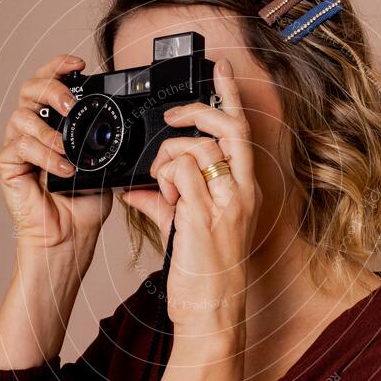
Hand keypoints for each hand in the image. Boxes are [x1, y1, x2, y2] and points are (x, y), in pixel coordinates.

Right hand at [0, 55, 112, 262]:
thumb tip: (126, 119)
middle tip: (70, 103)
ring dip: (48, 129)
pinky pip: (20, 147)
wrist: (71, 235)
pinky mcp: (7, 165)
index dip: (59, 67)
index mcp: (54, 122)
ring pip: (21, 116)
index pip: (50, 83)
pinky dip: (44, 156)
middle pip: (29, 89)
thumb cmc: (85, 202)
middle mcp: (33, 129)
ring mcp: (19, 146)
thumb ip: (107, 139)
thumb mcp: (106, 163)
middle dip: (51, 89)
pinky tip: (62, 169)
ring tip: (66, 149)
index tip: (79, 64)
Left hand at [122, 59, 261, 341]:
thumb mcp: (187, 230)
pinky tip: (160, 198)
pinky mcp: (203, 218)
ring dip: (168, 160)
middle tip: (172, 113)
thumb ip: (165, 203)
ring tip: (161, 184)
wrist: (212, 311)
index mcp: (243, 190)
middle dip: (197, 110)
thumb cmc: (206, 273)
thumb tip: (137, 190)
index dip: (229, 96)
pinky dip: (163, 180)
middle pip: (226, 128)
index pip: (241, 132)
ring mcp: (224, 204)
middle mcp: (241, 193)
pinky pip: (179, 175)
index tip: (218, 69)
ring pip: (195, 149)